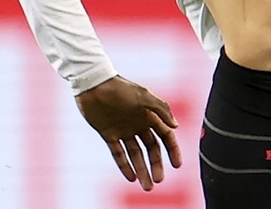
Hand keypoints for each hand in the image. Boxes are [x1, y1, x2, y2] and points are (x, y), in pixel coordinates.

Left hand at [75, 75, 181, 190]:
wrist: (93, 83)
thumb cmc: (120, 87)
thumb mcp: (143, 96)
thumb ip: (161, 109)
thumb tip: (175, 126)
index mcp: (149, 115)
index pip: (165, 136)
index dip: (172, 150)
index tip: (177, 165)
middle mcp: (138, 124)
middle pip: (151, 149)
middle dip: (156, 165)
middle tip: (158, 180)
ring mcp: (123, 130)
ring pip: (135, 154)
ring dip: (141, 170)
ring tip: (146, 187)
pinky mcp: (108, 134)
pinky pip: (118, 153)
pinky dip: (124, 165)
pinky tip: (130, 177)